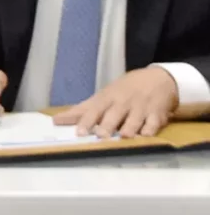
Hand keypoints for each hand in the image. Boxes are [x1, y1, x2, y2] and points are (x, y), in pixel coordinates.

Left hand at [53, 66, 177, 137]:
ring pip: (134, 119)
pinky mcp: (157, 114)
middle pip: (114, 114)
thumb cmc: (123, 91)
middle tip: (101, 135)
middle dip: (108, 124)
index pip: (94, 110)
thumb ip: (81, 110)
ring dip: (129, 127)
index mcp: (107, 99)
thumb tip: (57, 120)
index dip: (86, 121)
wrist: (157, 78)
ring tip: (124, 136)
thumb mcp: (102, 97)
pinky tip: (146, 134)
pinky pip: (154, 122)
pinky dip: (150, 128)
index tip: (79, 132)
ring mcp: (141, 108)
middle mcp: (123, 103)